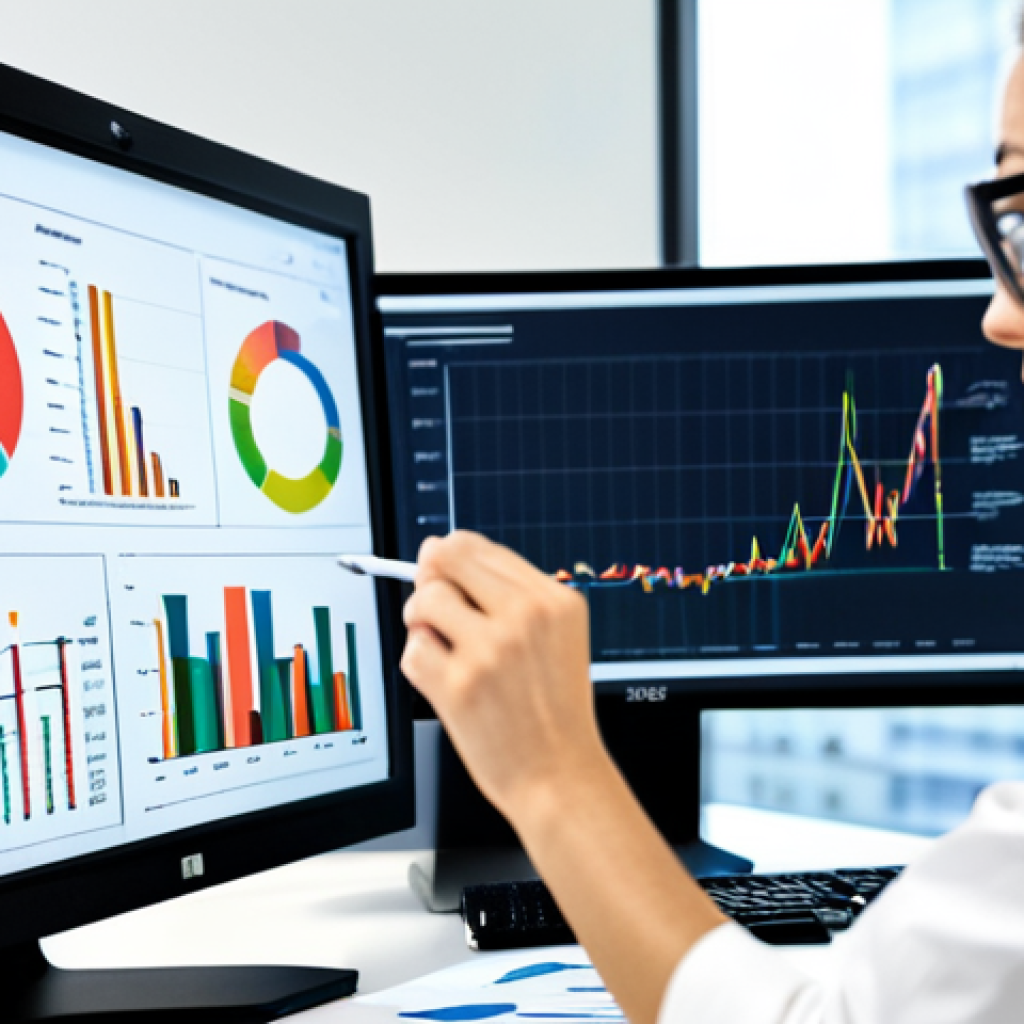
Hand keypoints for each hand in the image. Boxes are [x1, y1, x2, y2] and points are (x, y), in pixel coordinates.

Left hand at [401, 531, 602, 821]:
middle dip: (431, 581)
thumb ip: (503, 592)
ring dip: (422, 623)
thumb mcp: (555, 637)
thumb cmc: (554, 712)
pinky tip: (447, 682)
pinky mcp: (459, 685)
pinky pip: (413, 651)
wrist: (561, 777)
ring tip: (445, 650)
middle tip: (439, 611)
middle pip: (445, 559)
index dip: (450, 560)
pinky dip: (420, 665)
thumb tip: (434, 550)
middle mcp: (525, 616)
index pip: (478, 547)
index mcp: (554, 599)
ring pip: (424, 602)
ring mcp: (491, 649)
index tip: (445, 577)